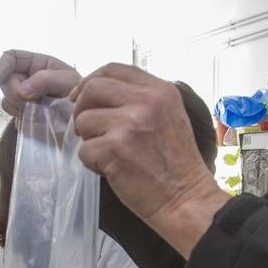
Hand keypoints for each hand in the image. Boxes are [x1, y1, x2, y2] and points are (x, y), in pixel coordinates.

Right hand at [0, 50, 81, 115]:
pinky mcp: (26, 114)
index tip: (3, 77)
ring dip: (20, 108)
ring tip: (41, 110)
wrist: (86, 116)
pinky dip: (23, 119)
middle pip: (5, 82)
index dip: (3, 65)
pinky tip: (38, 120)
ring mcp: (25, 98)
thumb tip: (21, 91)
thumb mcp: (68, 81)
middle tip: (32, 101)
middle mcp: (28, 79)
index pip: (10, 57)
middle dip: (14, 92)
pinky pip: (14, 117)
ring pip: (7, 101)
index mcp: (36, 64)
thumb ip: (45, 81)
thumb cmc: (80, 93)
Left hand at [70, 65, 228, 256]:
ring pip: (84, 120)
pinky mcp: (114, 149)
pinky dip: (92, 163)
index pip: (113, 68)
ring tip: (109, 154)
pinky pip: (83, 150)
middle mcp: (146, 102)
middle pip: (92, 88)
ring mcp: (129, 125)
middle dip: (82, 108)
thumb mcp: (169, 116)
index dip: (91, 80)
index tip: (82, 97)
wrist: (186, 200)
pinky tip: (112, 170)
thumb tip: (96, 91)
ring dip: (89, 139)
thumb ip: (140, 100)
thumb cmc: (176, 164)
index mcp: (161, 91)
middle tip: (88, 128)